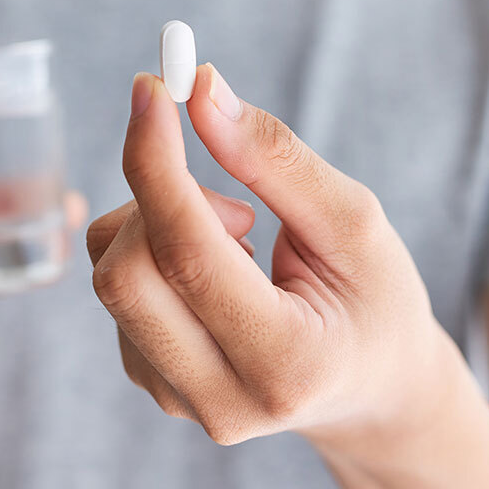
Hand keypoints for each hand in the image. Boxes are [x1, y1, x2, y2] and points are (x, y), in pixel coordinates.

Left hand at [86, 65, 447, 445]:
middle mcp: (222, 400)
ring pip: (112, 277)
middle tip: (235, 194)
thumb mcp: (354, 222)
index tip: (150, 88)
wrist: (374, 389)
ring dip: (162, 225)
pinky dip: (156, 251)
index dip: (157, 163)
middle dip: (159, 197)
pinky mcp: (152, 383)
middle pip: (125, 274)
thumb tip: (201, 93)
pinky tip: (221, 271)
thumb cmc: (376, 299)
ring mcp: (178, 400)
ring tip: (245, 241)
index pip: (188, 255)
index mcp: (287, 363)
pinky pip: (118, 290)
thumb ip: (275, 158)